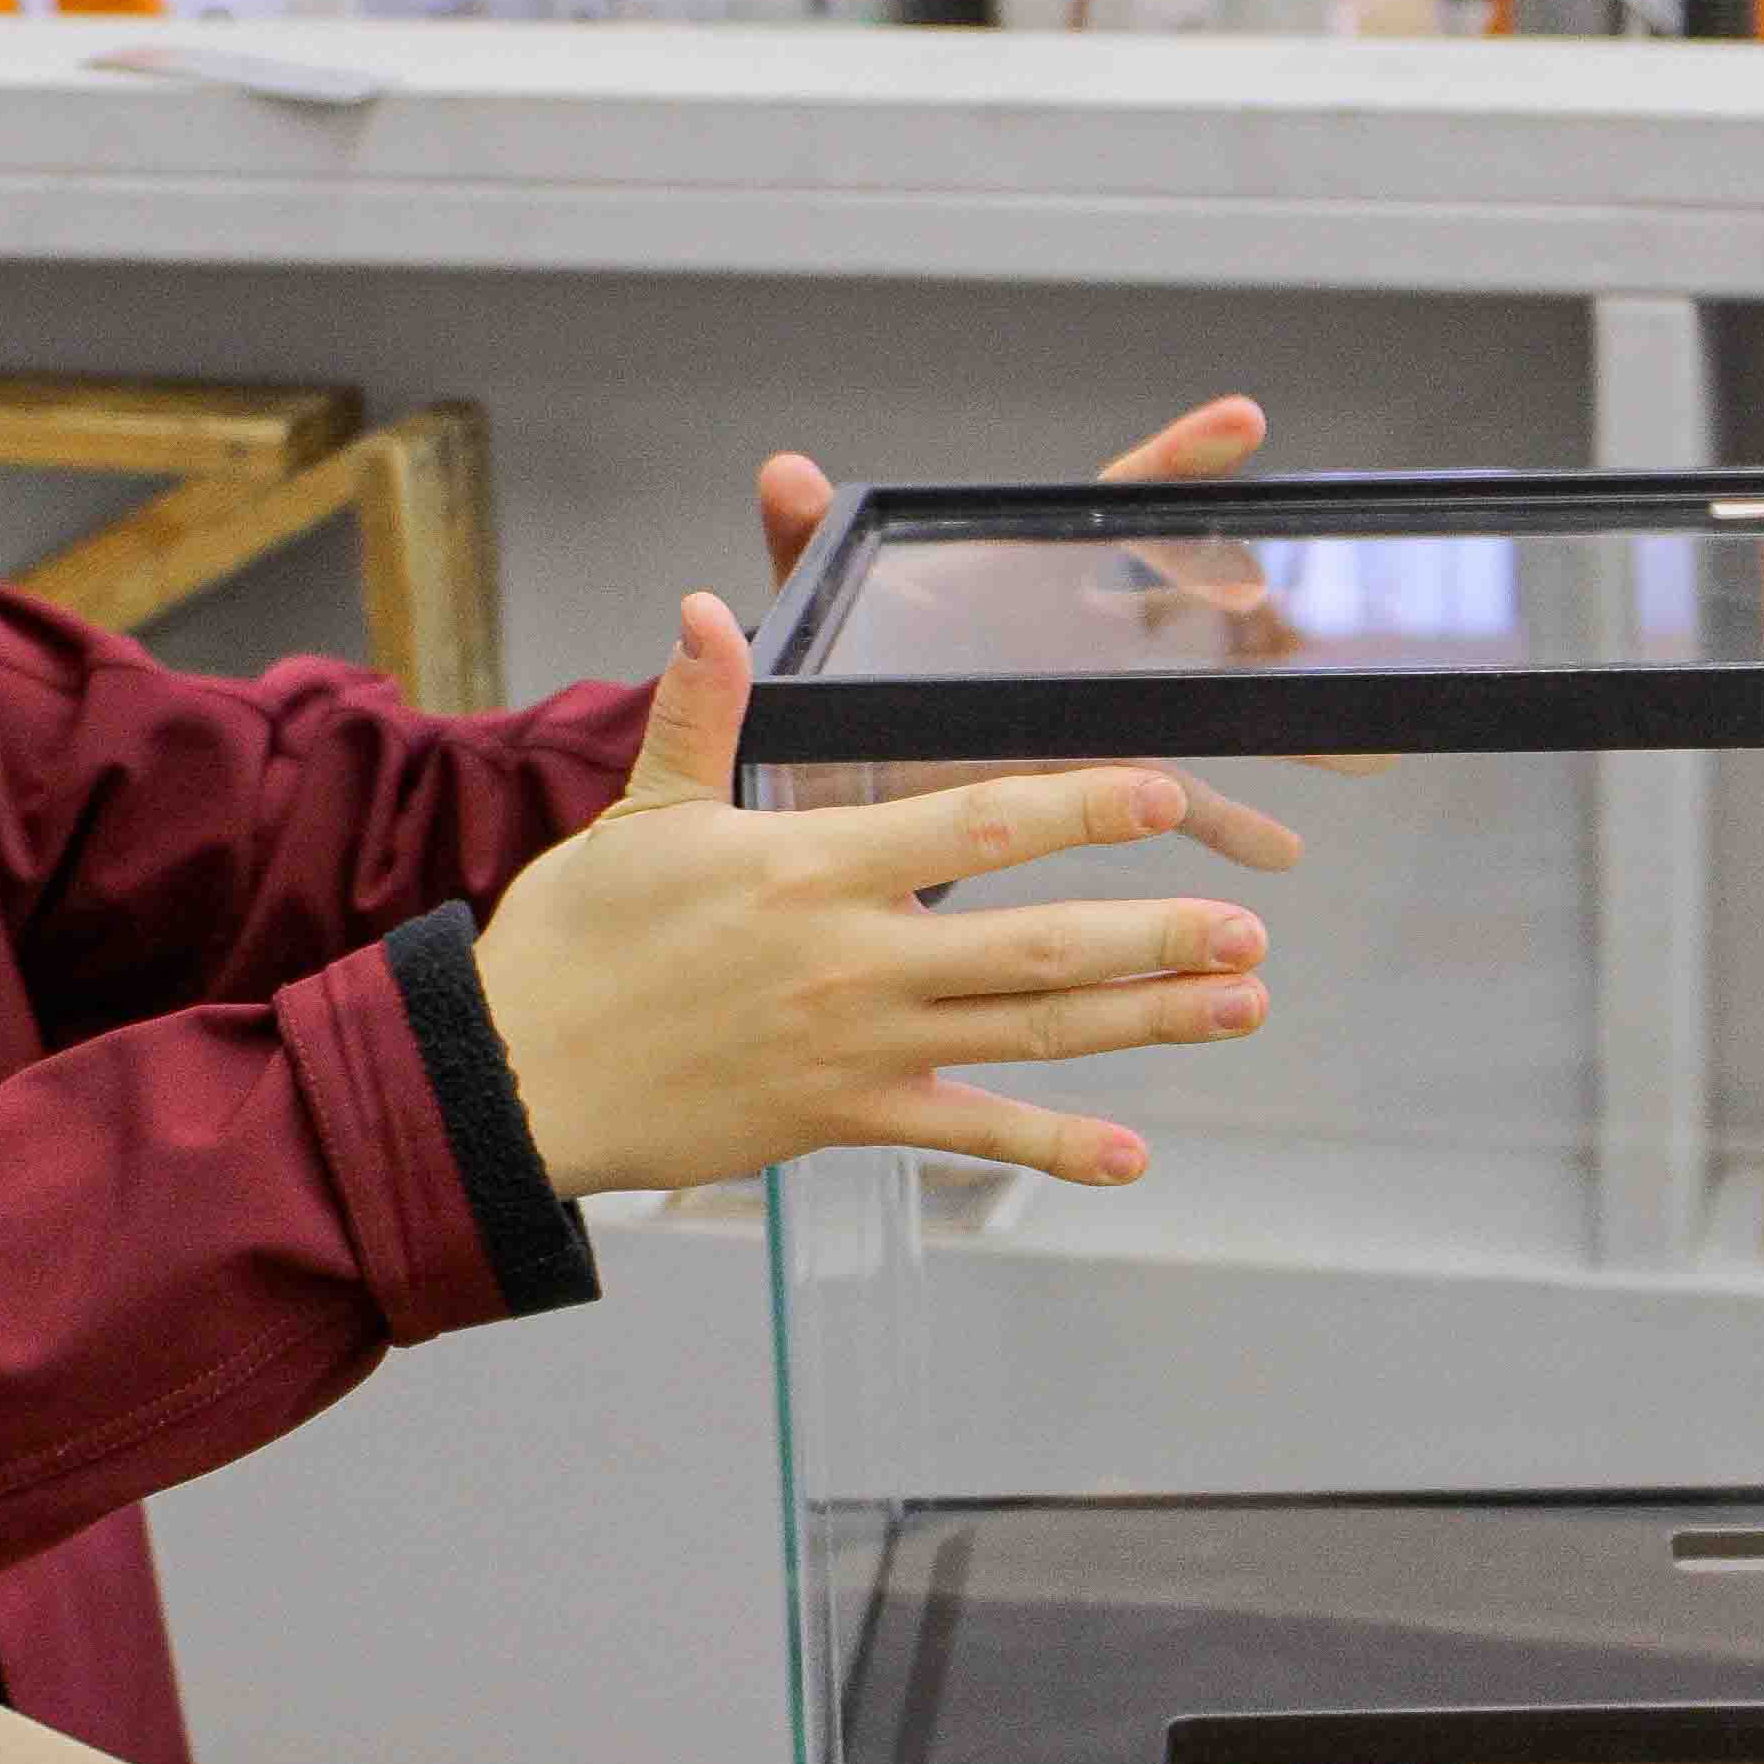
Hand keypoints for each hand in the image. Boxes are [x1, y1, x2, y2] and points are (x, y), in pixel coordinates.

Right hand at [476, 596, 1277, 1195]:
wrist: (514, 1075)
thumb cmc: (576, 938)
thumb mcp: (642, 813)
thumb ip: (701, 714)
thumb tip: (709, 609)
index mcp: (814, 867)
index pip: (976, 826)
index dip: (1078, 807)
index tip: (1162, 794)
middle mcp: (855, 958)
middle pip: (1036, 942)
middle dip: (1153, 934)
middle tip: (1250, 926)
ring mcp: (858, 1045)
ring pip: (1028, 1030)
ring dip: (1142, 1020)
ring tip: (1241, 1006)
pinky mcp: (842, 1118)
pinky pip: (967, 1132)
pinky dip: (1051, 1145)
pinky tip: (1132, 1155)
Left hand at [746, 394, 1353, 866]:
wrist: (818, 775)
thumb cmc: (825, 680)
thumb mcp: (815, 619)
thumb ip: (806, 549)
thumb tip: (785, 475)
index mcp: (1022, 580)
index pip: (1110, 506)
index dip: (1173, 464)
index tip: (1240, 424)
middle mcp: (1075, 636)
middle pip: (1194, 608)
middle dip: (1266, 615)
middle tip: (1321, 621)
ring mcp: (1095, 712)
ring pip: (1208, 711)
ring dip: (1284, 732)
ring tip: (1361, 754)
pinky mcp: (1091, 786)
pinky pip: (1178, 803)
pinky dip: (1230, 826)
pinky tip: (1277, 853)